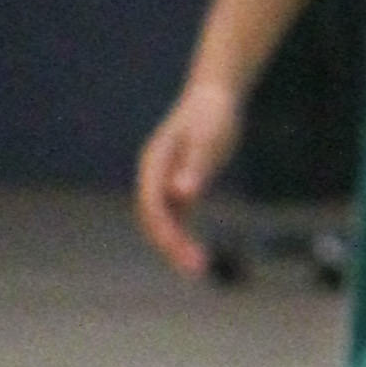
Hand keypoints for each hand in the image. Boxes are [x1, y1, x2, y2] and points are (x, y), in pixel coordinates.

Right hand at [135, 77, 241, 278]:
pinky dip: (183, 238)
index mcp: (154, 163)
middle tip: (196, 268)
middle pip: (153, 218)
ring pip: (162, 223)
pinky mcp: (176, 188)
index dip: (164, 229)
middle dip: (170, 245)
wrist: (214, 98)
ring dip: (175, 246)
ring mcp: (162, 183)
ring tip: (198, 268)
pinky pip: (174, 219)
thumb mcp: (208, 139)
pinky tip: (197, 255)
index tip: (181, 250)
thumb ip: (195, 167)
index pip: (151, 203)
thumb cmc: (212, 115)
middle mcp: (153, 176)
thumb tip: (181, 194)